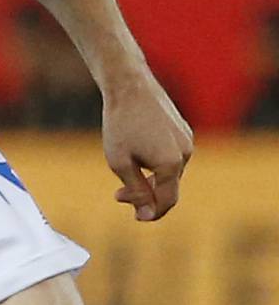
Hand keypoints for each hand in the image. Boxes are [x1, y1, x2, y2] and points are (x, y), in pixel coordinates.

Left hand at [102, 65, 192, 220]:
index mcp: (171, 164)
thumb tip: (146, 215)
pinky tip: (137, 149)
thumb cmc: (120, 124)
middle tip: (118, 194)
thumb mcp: (119, 163)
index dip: (151, 213)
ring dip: (149, 177)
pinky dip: (155, 161)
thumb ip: (135, 191)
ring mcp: (186, 141)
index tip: (135, 217)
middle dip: (145, 194)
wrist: (129, 87)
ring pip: (169, 171)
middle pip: (168, 187)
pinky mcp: (183, 131)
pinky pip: (170, 156)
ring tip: (124, 166)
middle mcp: (185, 154)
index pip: (167, 201)